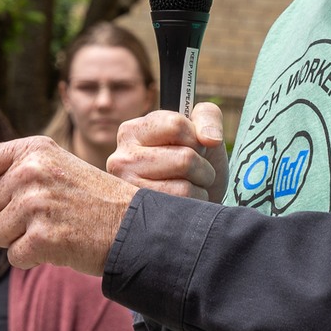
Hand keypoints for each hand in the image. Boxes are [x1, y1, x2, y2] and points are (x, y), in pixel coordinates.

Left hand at [0, 136, 135, 275]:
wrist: (137, 228)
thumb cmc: (92, 205)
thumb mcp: (51, 184)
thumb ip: (8, 196)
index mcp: (30, 150)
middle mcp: (30, 170)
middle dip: (7, 221)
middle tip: (51, 218)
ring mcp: (35, 202)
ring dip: (22, 242)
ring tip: (60, 229)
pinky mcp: (43, 235)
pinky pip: (13, 257)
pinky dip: (33, 259)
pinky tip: (61, 247)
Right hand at [108, 102, 227, 202]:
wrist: (194, 202)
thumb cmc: (194, 161)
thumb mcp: (202, 130)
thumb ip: (208, 117)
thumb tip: (209, 139)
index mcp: (132, 131)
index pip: (176, 125)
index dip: (196, 137)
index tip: (192, 145)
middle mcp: (121, 159)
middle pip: (184, 158)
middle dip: (202, 166)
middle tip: (193, 169)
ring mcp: (128, 190)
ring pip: (184, 185)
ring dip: (199, 186)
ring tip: (189, 184)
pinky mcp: (140, 213)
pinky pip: (183, 205)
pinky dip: (195, 201)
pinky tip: (183, 201)